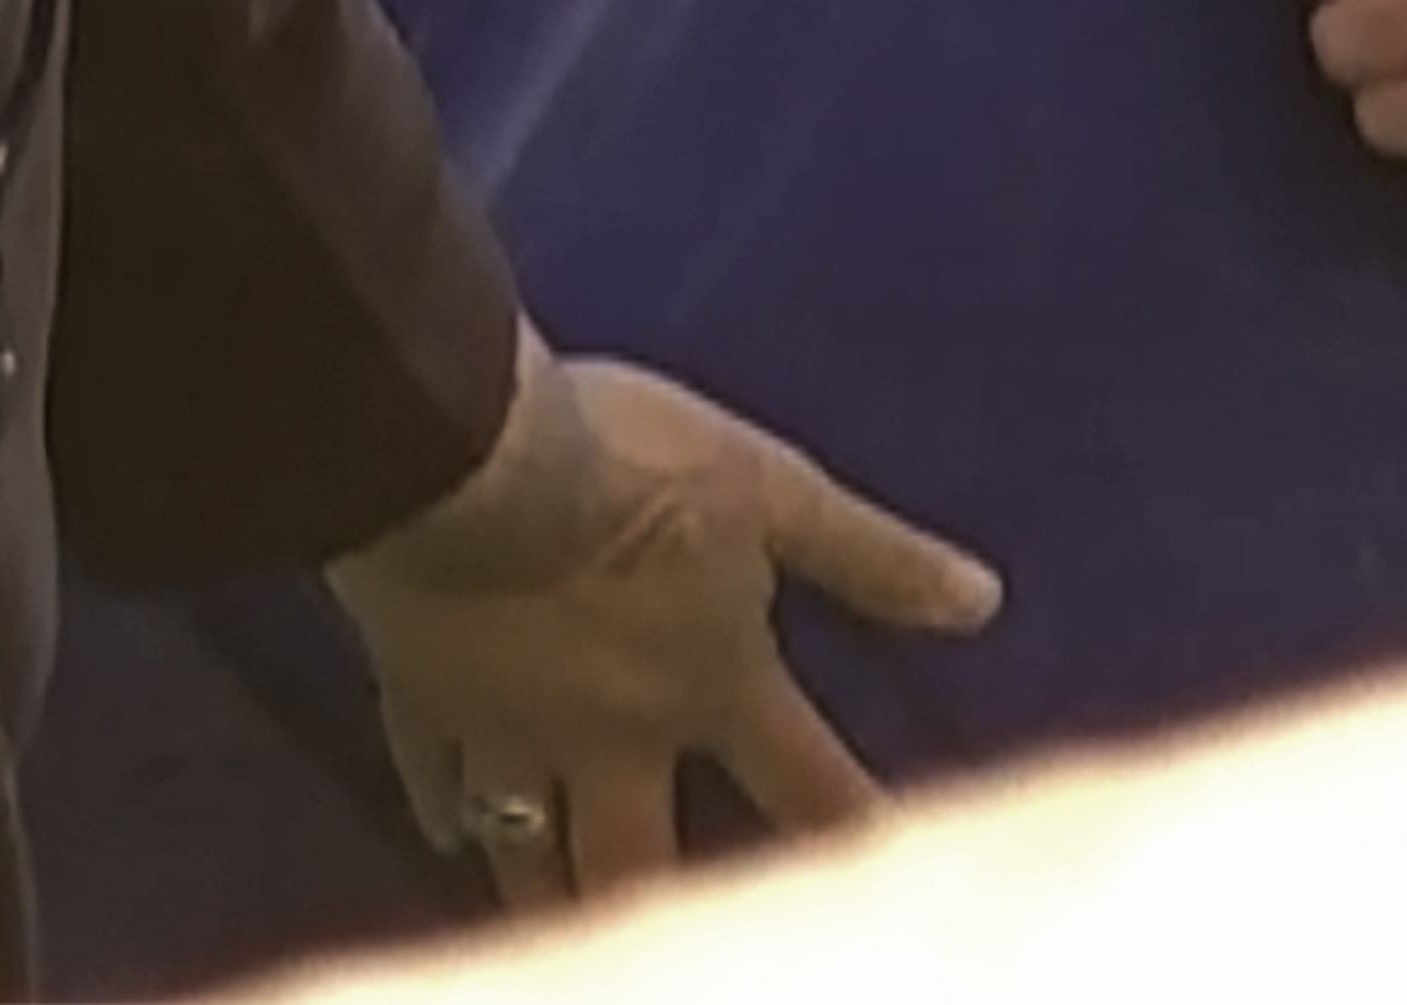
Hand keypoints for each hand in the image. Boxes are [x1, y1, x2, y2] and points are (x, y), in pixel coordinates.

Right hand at [332, 342, 1001, 911]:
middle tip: (675, 950)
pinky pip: (432, 774)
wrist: (468, 457)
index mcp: (708, 682)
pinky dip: (442, 807)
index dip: (850, 831)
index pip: (804, 783)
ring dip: (547, 888)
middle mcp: (613, 735)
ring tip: (562, 918)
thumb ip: (870, 556)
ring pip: (526, 845)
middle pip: (637, 861)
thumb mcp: (775, 490)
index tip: (881, 872)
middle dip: (661, 908)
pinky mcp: (423, 696)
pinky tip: (445, 830)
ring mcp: (510, 727)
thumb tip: (984, 603)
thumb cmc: (633, 467)